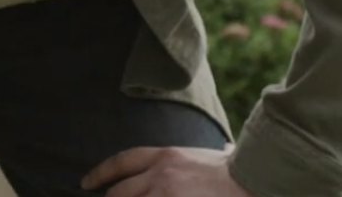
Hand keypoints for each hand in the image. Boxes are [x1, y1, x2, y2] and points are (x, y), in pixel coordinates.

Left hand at [81, 146, 254, 196]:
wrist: (254, 181)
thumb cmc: (239, 171)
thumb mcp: (215, 154)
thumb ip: (208, 155)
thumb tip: (223, 149)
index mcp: (166, 155)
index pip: (122, 162)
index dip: (101, 173)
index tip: (86, 183)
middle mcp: (159, 175)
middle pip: (119, 192)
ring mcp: (164, 196)